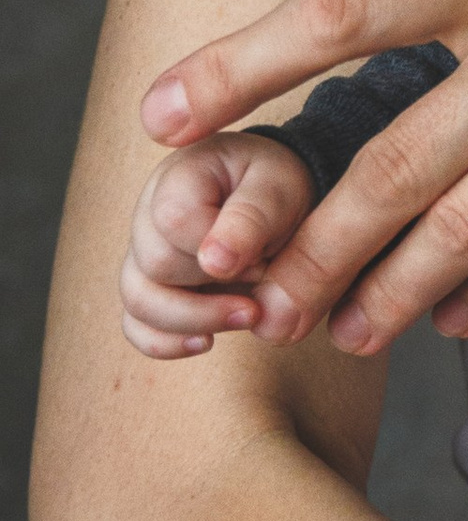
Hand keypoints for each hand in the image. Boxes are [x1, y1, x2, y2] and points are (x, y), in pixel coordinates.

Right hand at [119, 132, 318, 357]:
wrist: (271, 196)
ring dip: (196, 319)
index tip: (263, 251)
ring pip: (138, 301)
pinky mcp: (151, 289)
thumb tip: (216, 264)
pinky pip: (136, 325)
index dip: (222, 248)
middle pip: (156, 266)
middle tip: (265, 277)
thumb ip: (251, 218)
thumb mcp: (278, 186)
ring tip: (248, 315)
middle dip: (217, 283)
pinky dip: (166, 342)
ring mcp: (143, 255)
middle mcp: (148, 215)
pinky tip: (208, 341)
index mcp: (179, 178)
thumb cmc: (273, 185)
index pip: (173, 221)